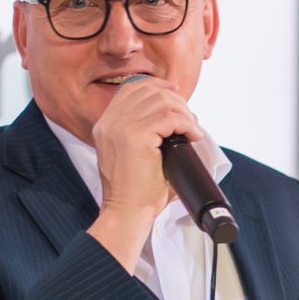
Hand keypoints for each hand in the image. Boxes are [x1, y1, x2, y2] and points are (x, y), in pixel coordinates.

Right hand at [85, 79, 203, 269]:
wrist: (127, 212)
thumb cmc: (136, 190)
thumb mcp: (132, 153)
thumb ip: (144, 131)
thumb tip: (176, 114)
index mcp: (106, 124)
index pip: (131, 88)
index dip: (157, 87)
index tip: (176, 97)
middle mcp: (109, 122)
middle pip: (149, 90)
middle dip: (176, 102)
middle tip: (189, 120)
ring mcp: (121, 128)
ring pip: (162, 101)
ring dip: (184, 113)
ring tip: (191, 130)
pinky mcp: (136, 137)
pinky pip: (170, 118)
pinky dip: (187, 124)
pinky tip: (192, 136)